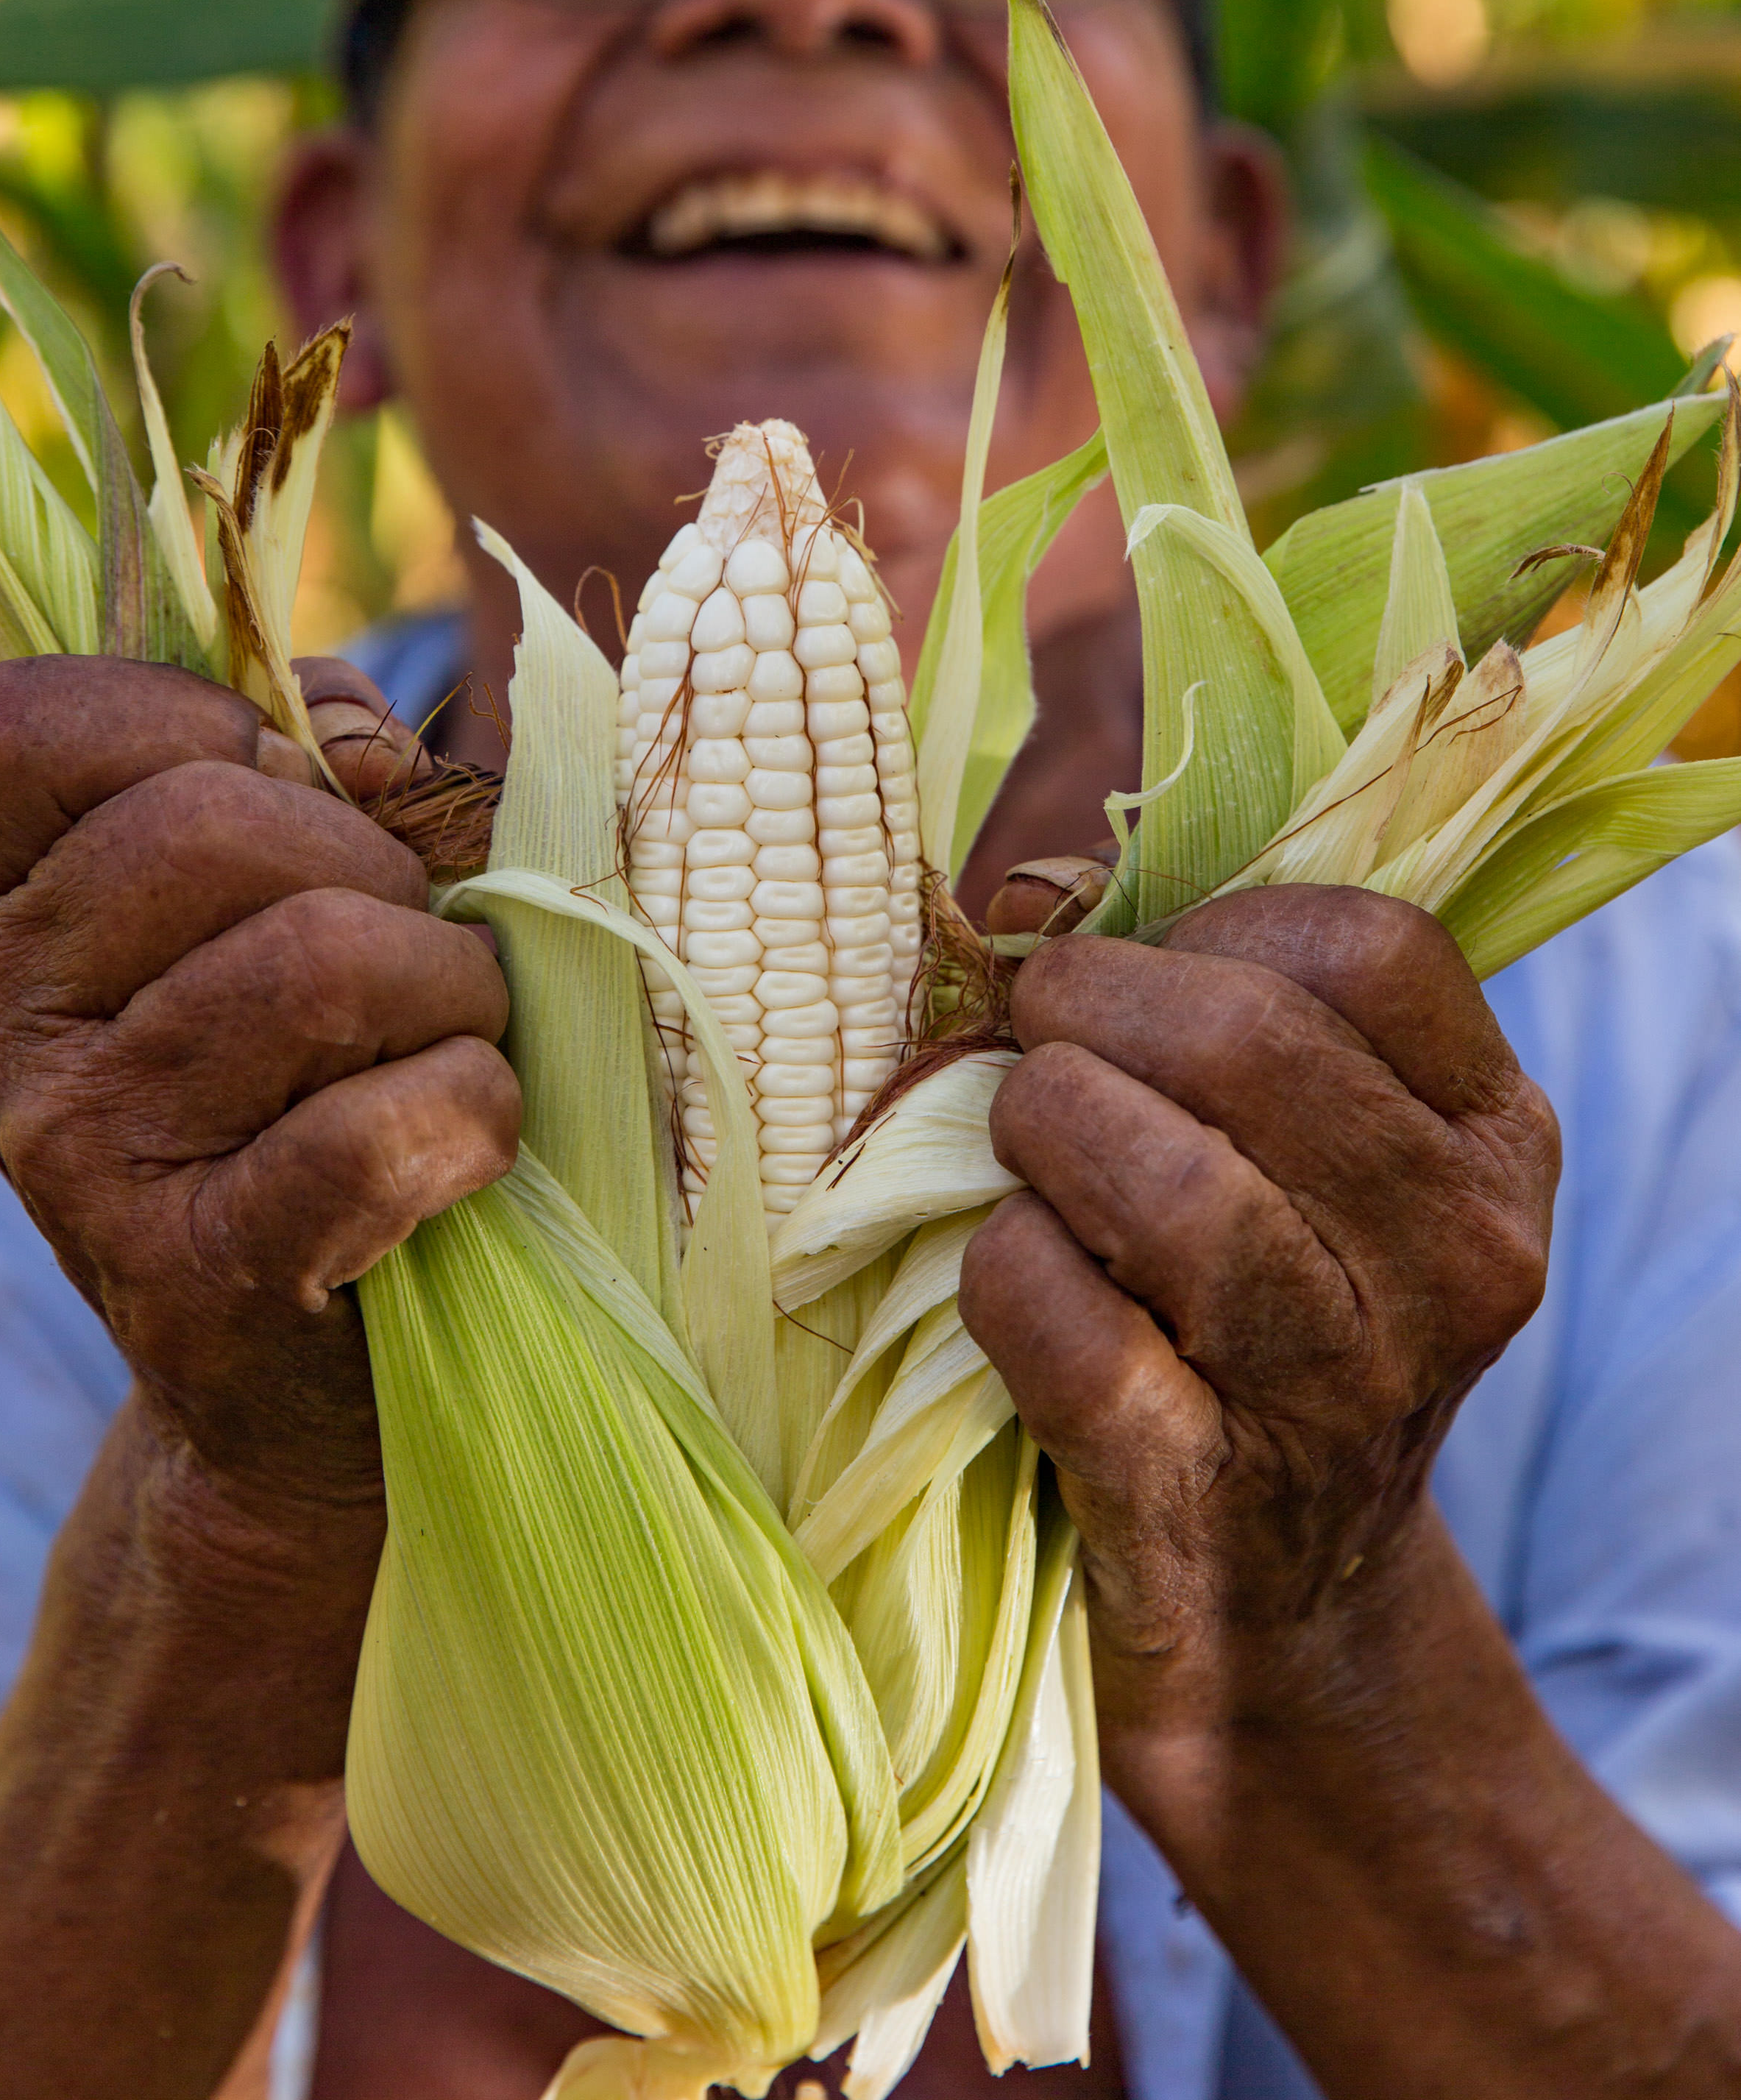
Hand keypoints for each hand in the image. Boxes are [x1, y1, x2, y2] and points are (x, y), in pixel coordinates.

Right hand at [0, 654, 516, 1554]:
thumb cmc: (306, 1070)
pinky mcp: (186, 1273)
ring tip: (451, 1036)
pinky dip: (475, 1110)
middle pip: (210, 822)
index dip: (213, 725)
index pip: (39, 719)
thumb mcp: (272, 881)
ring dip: (450, 986)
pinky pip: (381, 1127)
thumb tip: (356, 741)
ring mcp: (66, 1151)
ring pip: (322, 958)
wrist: (298, 1370)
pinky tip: (462, 1136)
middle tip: (415, 949)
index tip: (304, 797)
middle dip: (377, 865)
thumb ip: (308, 753)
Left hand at [958, 886, 1557, 1751]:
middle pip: (1248, 1044)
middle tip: (1039, 1038)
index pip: (1371, 949)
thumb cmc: (1276, 1323)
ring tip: (1024, 1147)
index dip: (1217, 926)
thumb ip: (1223, 1010)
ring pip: (1165, 1181)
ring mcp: (1334, 1390)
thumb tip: (1027, 883)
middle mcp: (1452, 1266)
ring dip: (1042, 1126)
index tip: (1148, 968)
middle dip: (1093, 1008)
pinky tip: (1013, 1271)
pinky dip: (1001, 1264)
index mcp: (1494, 1148)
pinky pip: (1057, 1315)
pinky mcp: (1192, 1495)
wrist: (1288, 1612)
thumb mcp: (1326, 1165)